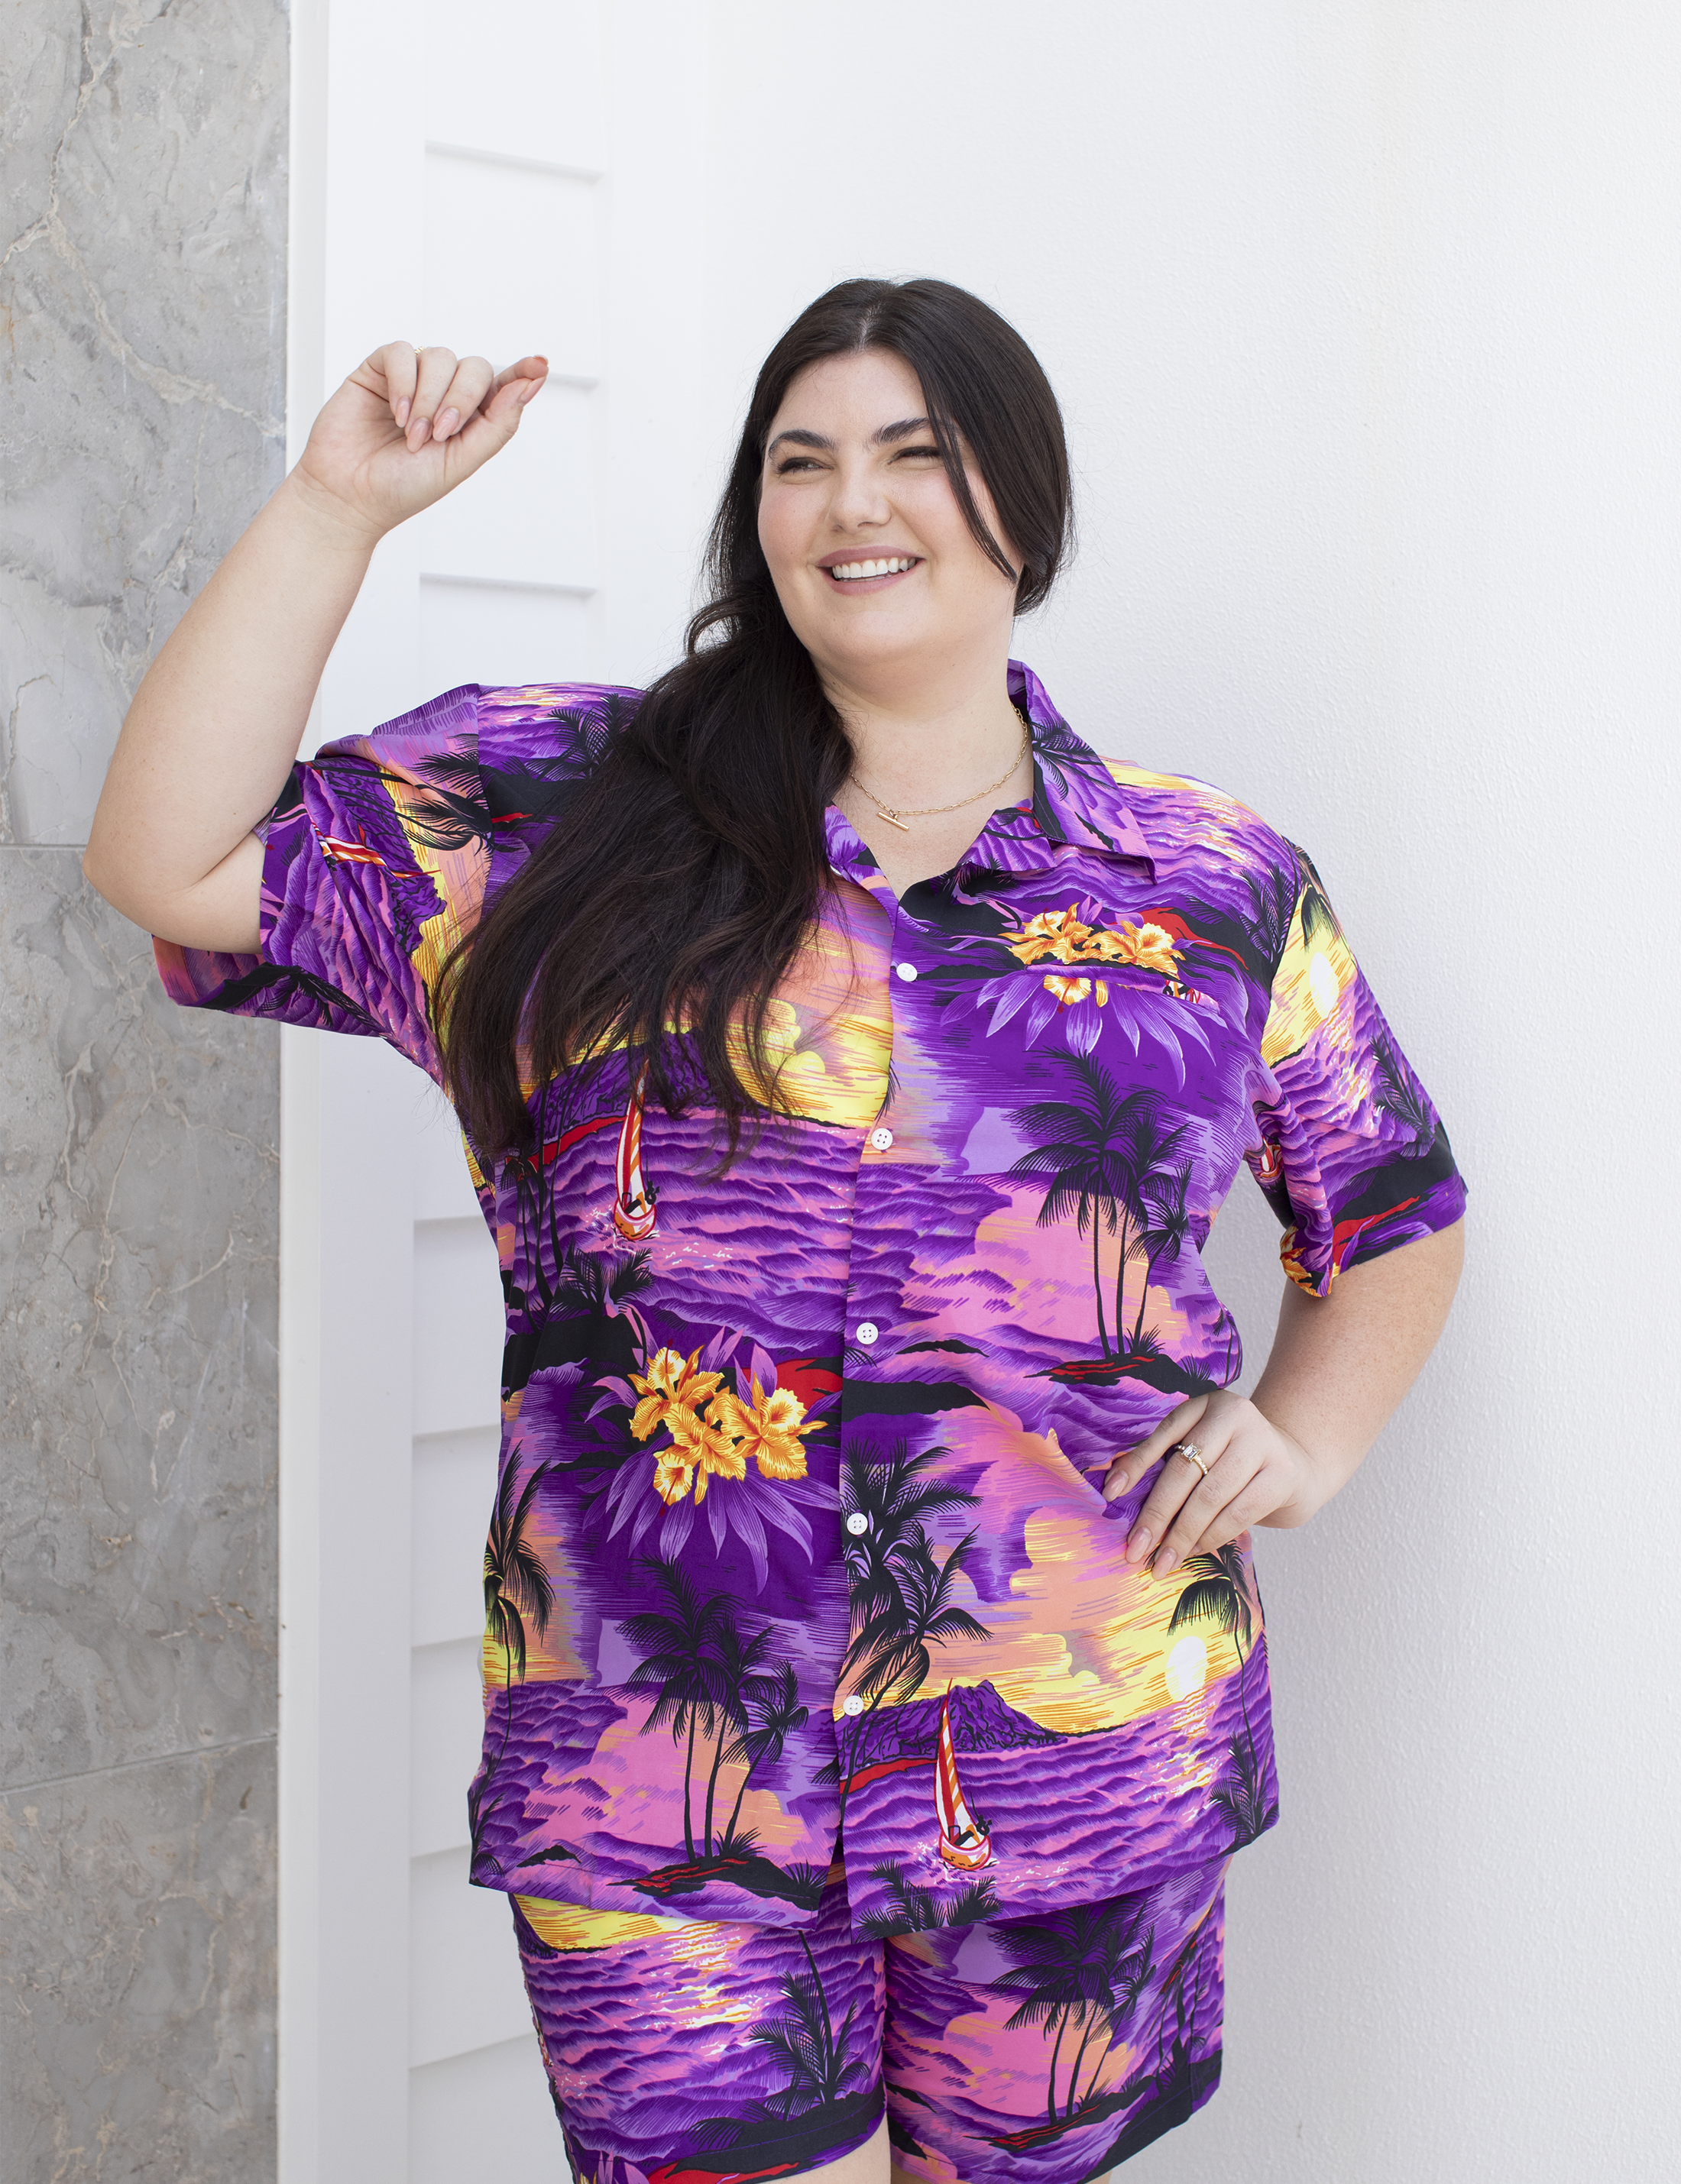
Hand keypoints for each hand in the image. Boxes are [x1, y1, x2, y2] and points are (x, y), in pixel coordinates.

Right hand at [292, 341, 548, 544]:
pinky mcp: (379, 371)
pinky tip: (396, 412)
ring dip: (429, 397)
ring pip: (439, 357)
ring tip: (412, 434)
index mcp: (470, 419)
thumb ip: (496, 426)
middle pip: (474, 367)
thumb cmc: (403, 488)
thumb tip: (528, 387)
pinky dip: (403, 381)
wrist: (349, 497)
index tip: (541, 366)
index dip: (523, 372)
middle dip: (461, 399)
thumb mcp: (460, 463)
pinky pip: (401, 352)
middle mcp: (444, 394)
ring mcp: (412, 380)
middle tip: (438, 435)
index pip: (503, 386)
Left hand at [1101, 1391, 1325, 1573]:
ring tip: (1162, 1560)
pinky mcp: (1281, 1475)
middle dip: (1156, 1514)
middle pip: (1184, 1470)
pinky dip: (1211, 1536)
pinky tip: (1194, 1550)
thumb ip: (1167, 1458)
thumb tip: (1117, 1490)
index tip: (1110, 1495)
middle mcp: (1236, 1416)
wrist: (1295, 1465)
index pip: (1164, 1435)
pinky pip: (1237, 1513)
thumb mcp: (1202, 1445)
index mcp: (1208, 1403)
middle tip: (1135, 1548)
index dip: (1135, 1465)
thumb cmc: (1232, 1460)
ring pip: (1210, 1497)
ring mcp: (1262, 1444)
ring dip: (1182, 1535)